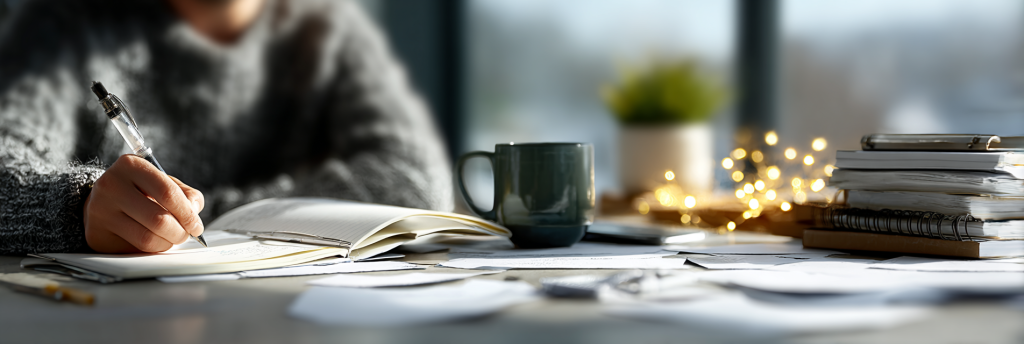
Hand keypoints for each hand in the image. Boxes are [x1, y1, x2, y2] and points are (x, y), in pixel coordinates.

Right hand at [84, 154, 204, 252]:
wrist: (102, 200)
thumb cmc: (140, 191)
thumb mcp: (163, 182)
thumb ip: (186, 194)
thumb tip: (194, 211)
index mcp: (131, 165)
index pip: (167, 193)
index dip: (187, 214)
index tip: (197, 226)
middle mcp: (111, 185)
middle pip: (159, 219)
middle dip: (180, 232)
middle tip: (186, 234)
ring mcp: (100, 210)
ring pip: (147, 238)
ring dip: (168, 243)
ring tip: (171, 237)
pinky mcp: (97, 233)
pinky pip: (134, 248)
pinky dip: (152, 248)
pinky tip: (155, 241)